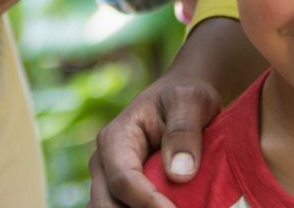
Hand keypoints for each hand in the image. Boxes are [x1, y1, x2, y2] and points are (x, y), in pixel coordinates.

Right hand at [86, 68, 225, 207]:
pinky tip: (166, 207)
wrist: (181, 100)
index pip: (124, 180)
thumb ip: (183, 132)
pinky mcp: (123, 194)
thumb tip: (179, 173)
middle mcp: (105, 163)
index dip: (149, 203)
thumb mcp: (189, 101)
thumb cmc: (184, 96)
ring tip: (172, 207)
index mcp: (115, 138)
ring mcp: (110, 180)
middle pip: (107, 205)